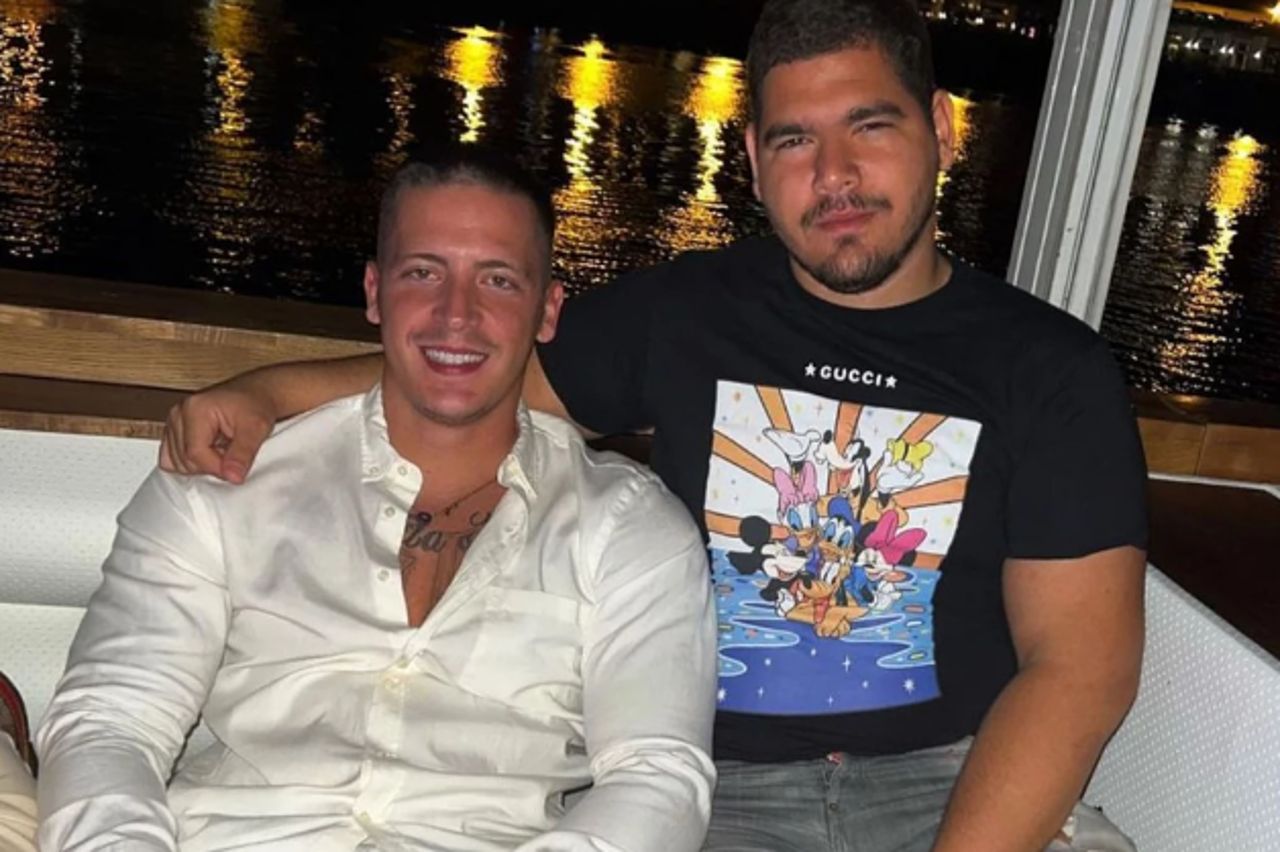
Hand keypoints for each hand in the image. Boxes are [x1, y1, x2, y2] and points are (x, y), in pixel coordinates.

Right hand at [158, 381, 276, 483]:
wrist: (255, 393)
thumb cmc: (256, 404)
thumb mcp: (257, 428)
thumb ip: (243, 454)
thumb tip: (232, 477)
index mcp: (195, 409)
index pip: (195, 454)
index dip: (217, 467)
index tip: (236, 468)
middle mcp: (178, 414)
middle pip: (185, 460)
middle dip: (211, 465)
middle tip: (232, 452)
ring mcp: (173, 422)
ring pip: (177, 463)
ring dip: (202, 464)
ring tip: (222, 449)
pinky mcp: (173, 431)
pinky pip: (171, 459)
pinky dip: (191, 463)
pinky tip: (209, 452)